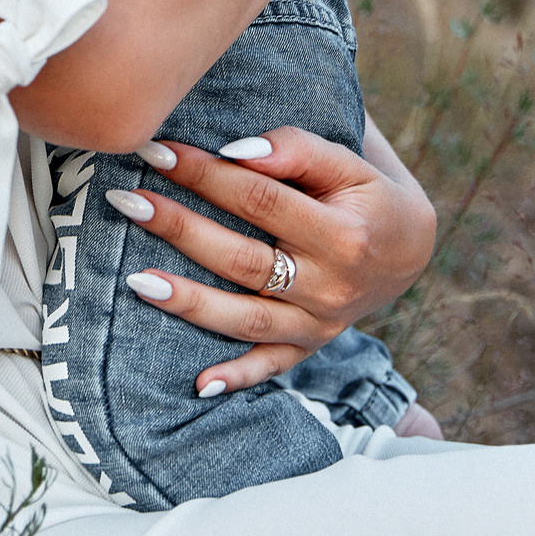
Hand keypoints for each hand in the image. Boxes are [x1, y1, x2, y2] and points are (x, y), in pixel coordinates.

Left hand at [109, 126, 436, 396]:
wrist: (408, 247)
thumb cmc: (364, 192)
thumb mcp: (347, 161)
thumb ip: (296, 150)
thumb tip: (234, 151)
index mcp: (343, 235)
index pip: (260, 200)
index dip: (205, 173)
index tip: (156, 150)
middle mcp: (330, 286)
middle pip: (242, 259)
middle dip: (179, 228)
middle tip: (126, 200)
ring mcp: (318, 323)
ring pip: (246, 319)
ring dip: (189, 303)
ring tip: (135, 281)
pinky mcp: (309, 346)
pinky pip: (271, 367)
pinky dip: (236, 378)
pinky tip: (198, 385)